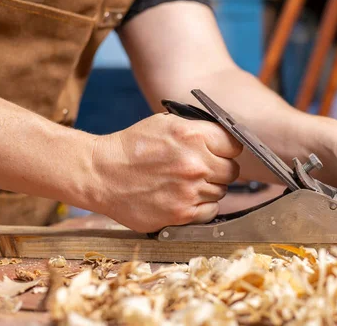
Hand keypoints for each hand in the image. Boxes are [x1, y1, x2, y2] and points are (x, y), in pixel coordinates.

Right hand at [87, 113, 242, 231]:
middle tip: (200, 170)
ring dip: (208, 189)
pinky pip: (210, 211)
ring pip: (221, 192)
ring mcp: (189, 190)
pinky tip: (183, 198)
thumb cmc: (132, 147)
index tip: (219, 153)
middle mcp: (195, 163)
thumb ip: (199, 129)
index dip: (226, 150)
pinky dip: (201, 207)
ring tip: (183, 183)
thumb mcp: (166, 123)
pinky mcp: (182, 214)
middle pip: (231, 171)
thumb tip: (225, 139)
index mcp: (193, 135)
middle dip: (219, 170)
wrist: (101, 173)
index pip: (234, 145)